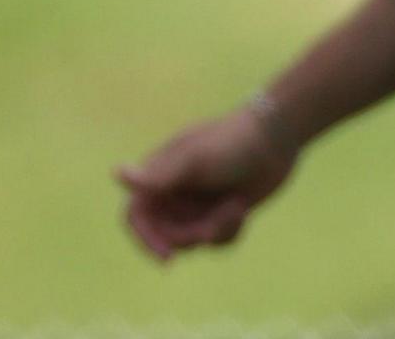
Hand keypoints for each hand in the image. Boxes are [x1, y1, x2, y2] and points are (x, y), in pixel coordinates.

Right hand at [115, 105, 295, 260]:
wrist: (277, 137)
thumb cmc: (232, 143)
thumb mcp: (195, 161)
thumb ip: (159, 175)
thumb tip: (117, 173)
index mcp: (158, 177)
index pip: (136, 218)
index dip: (146, 240)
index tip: (168, 257)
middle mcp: (173, 194)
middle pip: (166, 236)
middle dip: (193, 234)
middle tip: (218, 222)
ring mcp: (197, 205)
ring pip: (193, 241)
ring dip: (217, 229)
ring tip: (237, 205)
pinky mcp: (220, 213)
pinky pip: (216, 240)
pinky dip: (230, 230)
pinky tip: (243, 208)